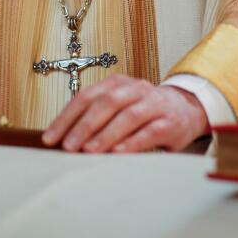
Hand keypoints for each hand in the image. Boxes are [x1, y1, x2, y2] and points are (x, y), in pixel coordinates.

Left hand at [42, 75, 208, 153]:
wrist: (187, 109)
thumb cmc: (145, 112)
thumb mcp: (120, 107)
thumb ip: (96, 118)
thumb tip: (64, 140)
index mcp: (118, 83)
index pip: (86, 96)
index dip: (66, 117)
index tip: (50, 138)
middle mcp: (136, 89)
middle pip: (106, 103)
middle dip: (84, 126)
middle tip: (68, 147)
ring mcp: (155, 104)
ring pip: (128, 116)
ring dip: (106, 135)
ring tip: (89, 151)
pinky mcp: (171, 122)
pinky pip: (150, 131)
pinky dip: (132, 143)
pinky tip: (118, 154)